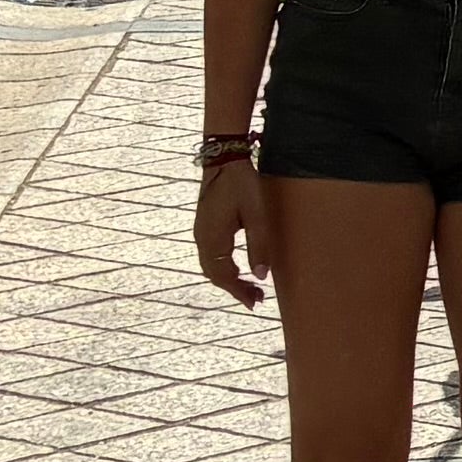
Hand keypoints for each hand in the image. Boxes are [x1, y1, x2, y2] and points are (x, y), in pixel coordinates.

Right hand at [194, 154, 274, 305]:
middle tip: (256, 299)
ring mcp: (200, 232)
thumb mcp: (256, 214)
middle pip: (215, 274)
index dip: (239, 291)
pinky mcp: (204, 226)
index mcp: (212, 239)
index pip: (223, 275)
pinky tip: (237, 268)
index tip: (255, 302)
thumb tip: (261, 276)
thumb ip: (259, 245)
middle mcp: (201, 239)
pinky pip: (210, 256)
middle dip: (235, 289)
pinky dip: (223, 267)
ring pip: (211, 266)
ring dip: (229, 278)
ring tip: (250, 288)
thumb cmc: (242, 184)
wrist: (224, 159)